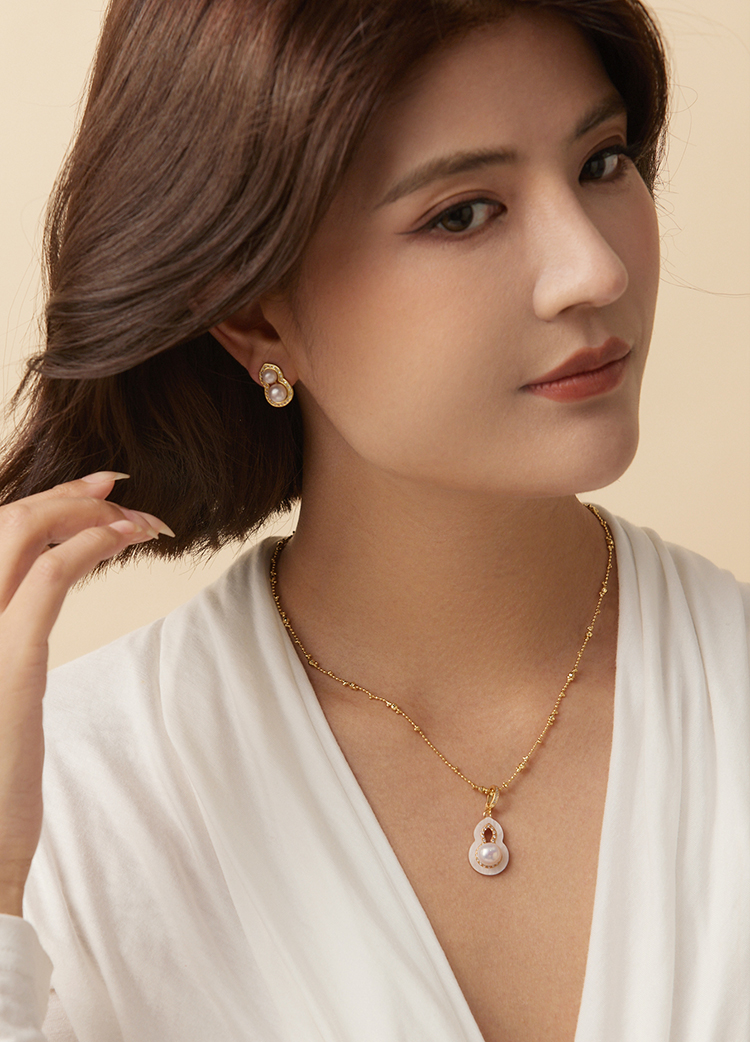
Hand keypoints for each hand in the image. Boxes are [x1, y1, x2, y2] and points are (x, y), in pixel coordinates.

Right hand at [0, 472, 172, 915]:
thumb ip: (7, 647)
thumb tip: (30, 613)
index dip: (42, 504)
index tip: (93, 495)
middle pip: (5, 523)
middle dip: (67, 494)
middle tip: (117, 485)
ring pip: (23, 536)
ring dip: (87, 513)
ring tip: (137, 516)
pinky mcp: (8, 664)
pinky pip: (47, 581)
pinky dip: (88, 546)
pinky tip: (124, 538)